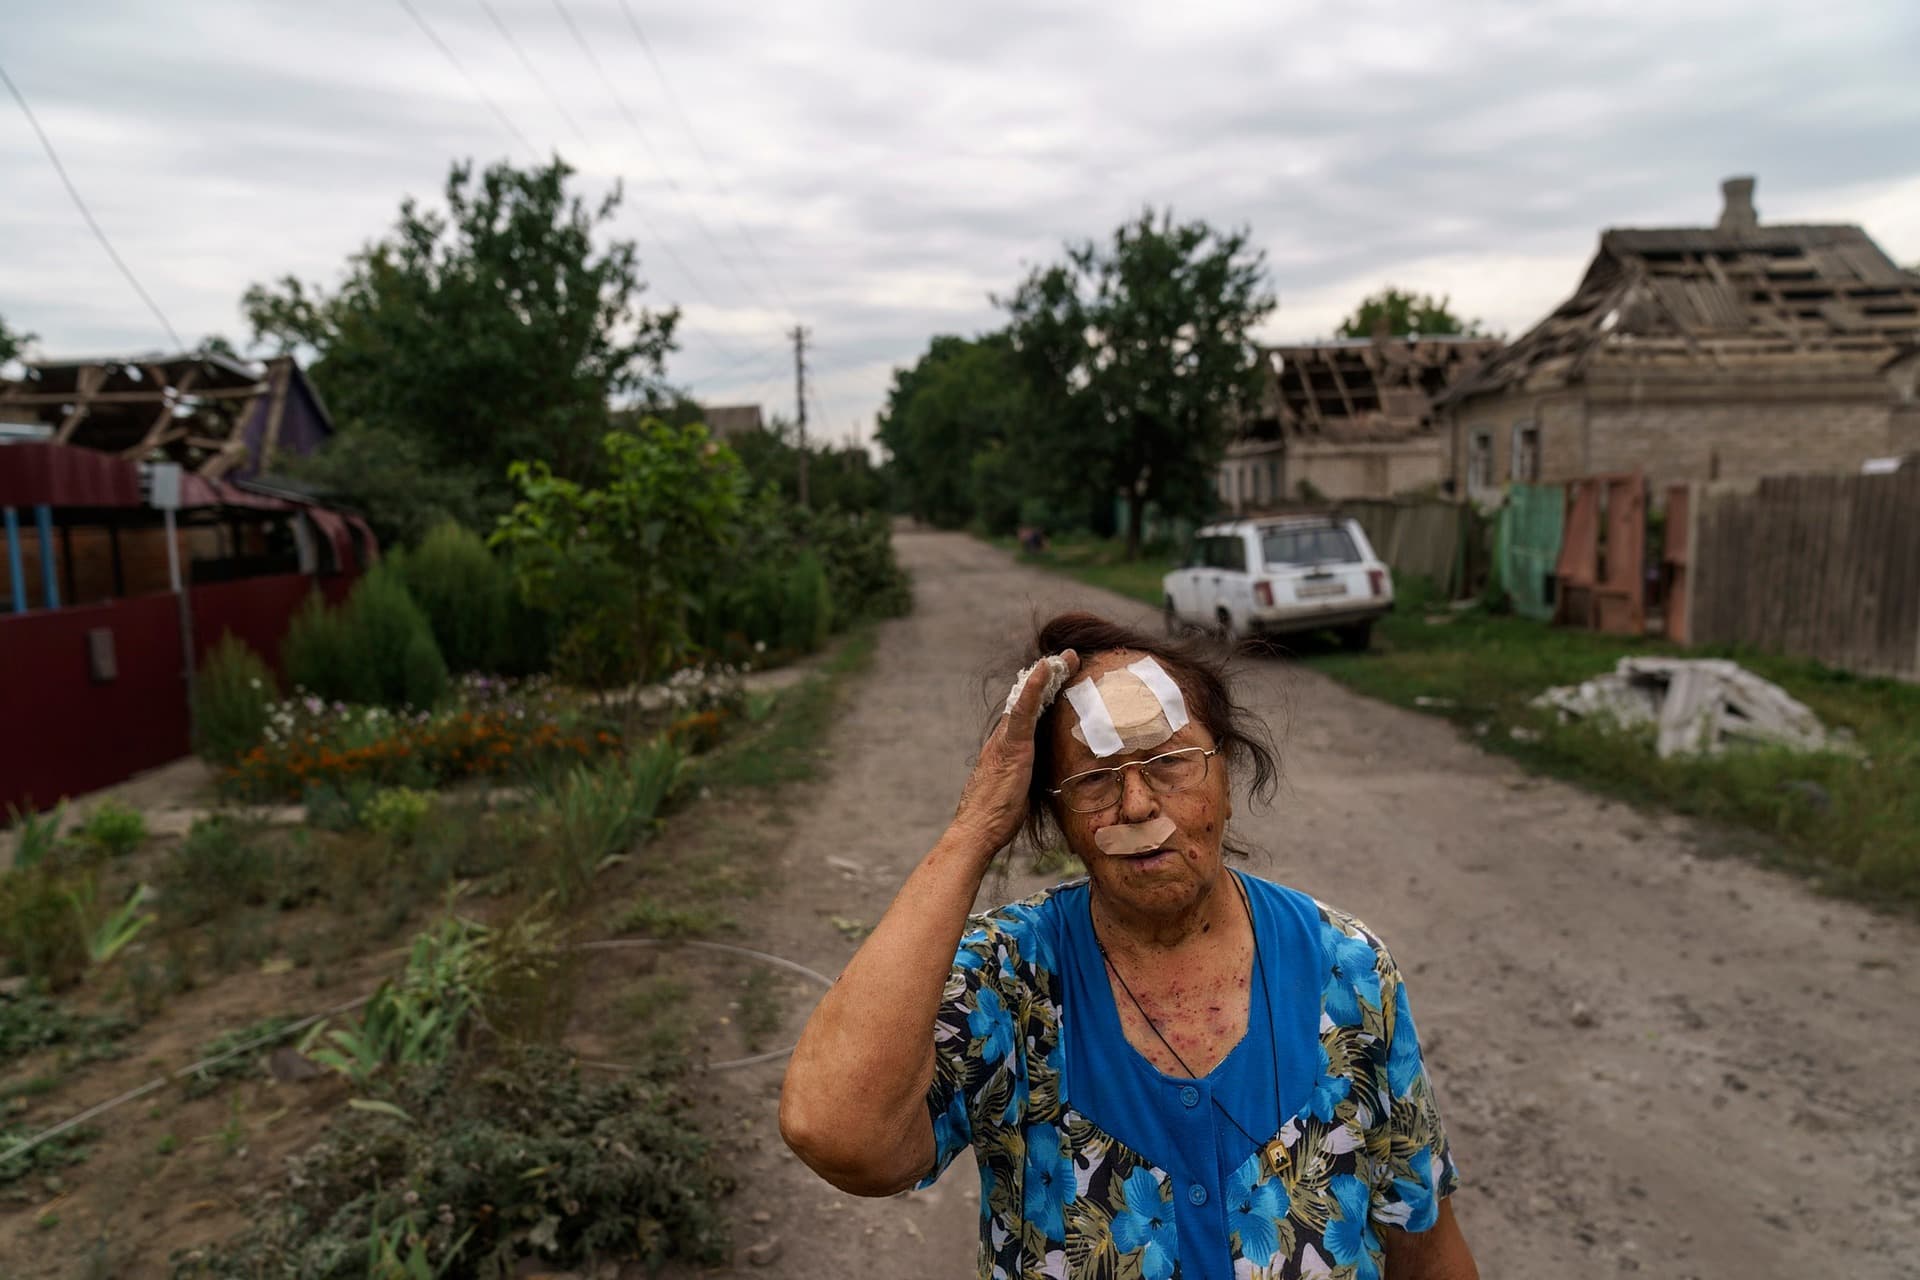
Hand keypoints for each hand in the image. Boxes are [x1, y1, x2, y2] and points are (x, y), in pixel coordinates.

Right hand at [949, 650, 1079, 858]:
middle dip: (1048, 678)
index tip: (1058, 680)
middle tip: (1068, 658)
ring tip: (1066, 656)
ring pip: (1028, 698)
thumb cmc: (997, 818)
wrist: (978, 829)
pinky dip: (1035, 685)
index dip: (1043, 695)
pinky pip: (1025, 709)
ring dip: (1047, 674)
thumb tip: (1038, 784)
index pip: (1028, 715)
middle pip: (1028, 700)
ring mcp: (1006, 738)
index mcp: (1006, 748)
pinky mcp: (1012, 744)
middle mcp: (1003, 737)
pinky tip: (1047, 667)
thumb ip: (1027, 780)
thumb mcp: (1019, 793)